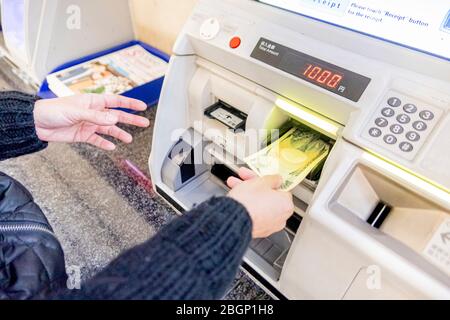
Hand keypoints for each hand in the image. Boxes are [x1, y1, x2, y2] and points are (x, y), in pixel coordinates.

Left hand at [34, 94, 149, 150]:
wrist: (36, 123)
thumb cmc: (53, 110)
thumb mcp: (76, 112)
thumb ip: (96, 117)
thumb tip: (115, 119)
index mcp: (92, 102)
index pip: (116, 101)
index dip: (129, 103)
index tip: (142, 106)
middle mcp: (93, 112)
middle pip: (116, 116)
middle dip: (131, 119)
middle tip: (144, 123)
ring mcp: (89, 124)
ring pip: (109, 129)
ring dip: (119, 133)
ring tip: (129, 139)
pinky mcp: (82, 135)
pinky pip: (97, 140)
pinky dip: (104, 144)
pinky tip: (112, 147)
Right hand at [227, 168, 293, 237]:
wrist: (233, 219)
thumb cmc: (249, 201)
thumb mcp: (261, 182)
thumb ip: (272, 179)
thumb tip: (276, 180)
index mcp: (286, 205)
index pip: (281, 189)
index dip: (270, 181)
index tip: (262, 177)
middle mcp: (281, 218)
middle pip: (269, 197)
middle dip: (255, 186)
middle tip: (246, 178)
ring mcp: (268, 226)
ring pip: (260, 205)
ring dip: (248, 194)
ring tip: (235, 185)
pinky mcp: (257, 230)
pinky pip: (254, 214)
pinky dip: (248, 206)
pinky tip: (237, 198)